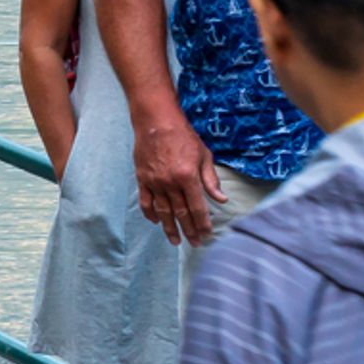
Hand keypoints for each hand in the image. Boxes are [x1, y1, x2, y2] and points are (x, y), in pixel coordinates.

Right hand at [131, 111, 224, 244]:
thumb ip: (211, 180)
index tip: (207, 235)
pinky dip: (150, 213)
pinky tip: (155, 222)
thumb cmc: (183, 136)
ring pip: (163, 211)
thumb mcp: (204, 155)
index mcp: (188, 177)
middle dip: (189, 230)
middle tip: (195, 243)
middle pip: (180, 213)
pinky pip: (145, 201)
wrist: (156, 120)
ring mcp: (154, 181)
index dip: (203, 224)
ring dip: (169, 227)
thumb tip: (221, 199)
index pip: (197, 208)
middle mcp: (170, 182)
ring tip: (175, 241)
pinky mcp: (142, 178)